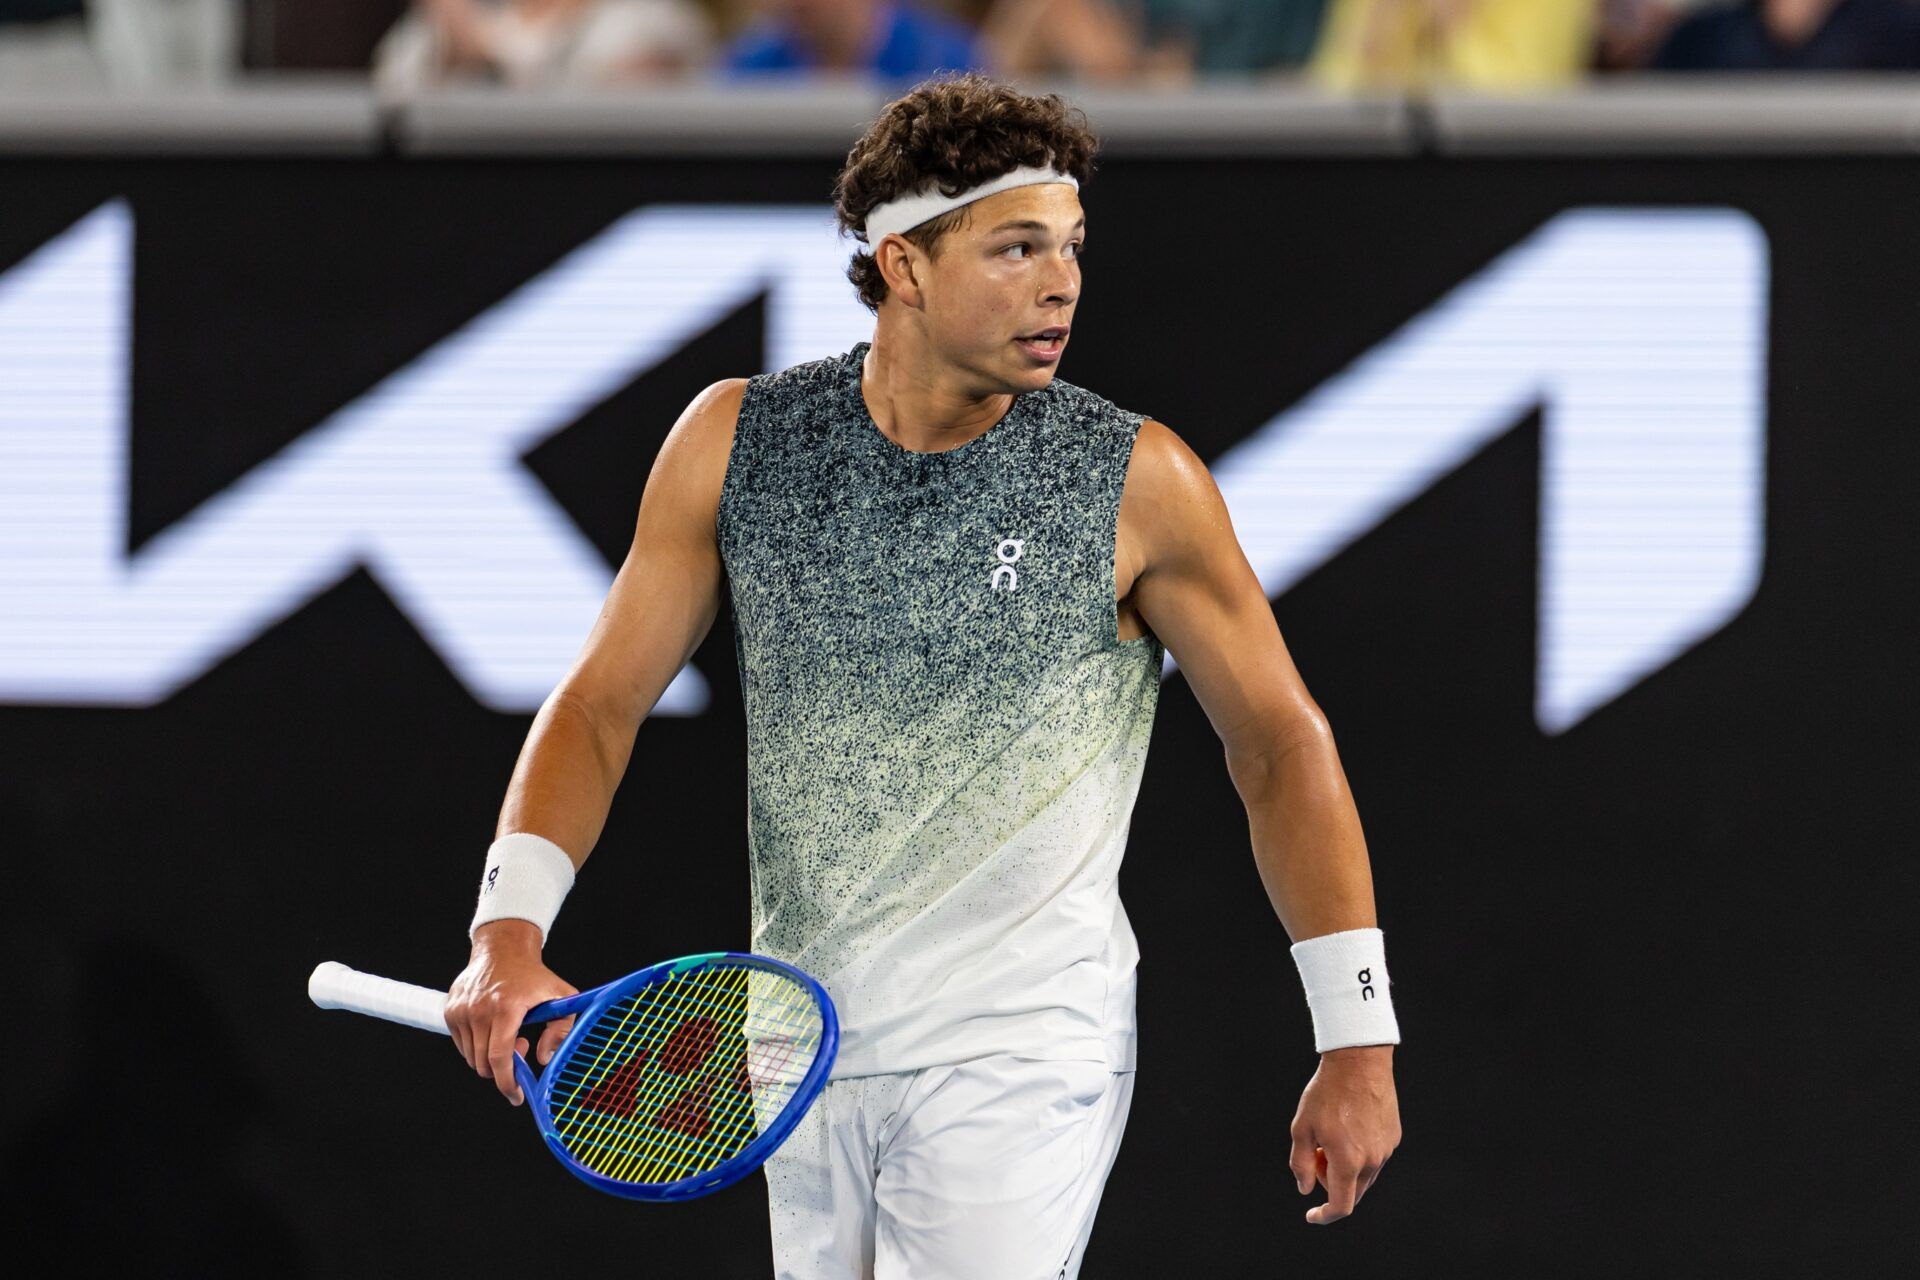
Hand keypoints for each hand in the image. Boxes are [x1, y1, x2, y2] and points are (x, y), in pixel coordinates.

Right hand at [444, 919, 578, 1105]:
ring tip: (508, 1035)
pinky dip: (477, 1046)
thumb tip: (544, 1058)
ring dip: (490, 1058)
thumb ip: (561, 1029)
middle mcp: (479, 1010)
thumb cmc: (534, 975)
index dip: (507, 1083)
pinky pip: (462, 1044)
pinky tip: (492, 1029)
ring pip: (472, 1057)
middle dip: (502, 1070)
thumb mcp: (561, 997)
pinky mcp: (450, 1010)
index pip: (500, 1057)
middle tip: (520, 1051)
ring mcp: (461, 1010)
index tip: (516, 1096)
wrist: (502, 949)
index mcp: (506, 1007)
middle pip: (483, 1063)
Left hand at [1289, 1044, 1400, 1224]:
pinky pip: (1374, 1156)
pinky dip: (1359, 1152)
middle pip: (1352, 1190)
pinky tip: (1350, 1126)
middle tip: (1318, 1151)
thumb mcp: (1302, 1127)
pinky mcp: (1394, 1137)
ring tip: (1332, 1134)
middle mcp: (1372, 1160)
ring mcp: (1386, 1149)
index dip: (1325, 1215)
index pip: (1341, 1205)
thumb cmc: (1327, 1092)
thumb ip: (1301, 1163)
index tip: (1312, 1215)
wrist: (1359, 1061)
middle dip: (1331, 1181)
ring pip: (1364, 1174)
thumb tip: (1305, 1189)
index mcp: (1348, 1161)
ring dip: (1346, 1166)